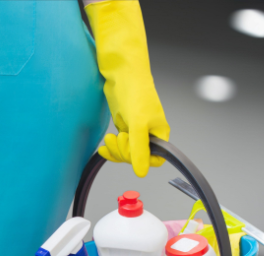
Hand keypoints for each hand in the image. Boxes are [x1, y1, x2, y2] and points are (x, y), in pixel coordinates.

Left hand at [86, 0, 170, 176]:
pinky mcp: (124, 128)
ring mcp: (136, 132)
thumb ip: (140, 149)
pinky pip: (118, 147)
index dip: (141, 159)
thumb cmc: (136, 94)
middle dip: (125, 152)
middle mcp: (149, 134)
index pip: (155, 160)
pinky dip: (111, 148)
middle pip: (137, 158)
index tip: (131, 149)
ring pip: (126, 154)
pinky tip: (104, 147)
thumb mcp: (138, 124)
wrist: (122, 76)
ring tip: (111, 137)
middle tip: (118, 137)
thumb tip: (141, 172)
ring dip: (116, 150)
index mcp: (160, 133)